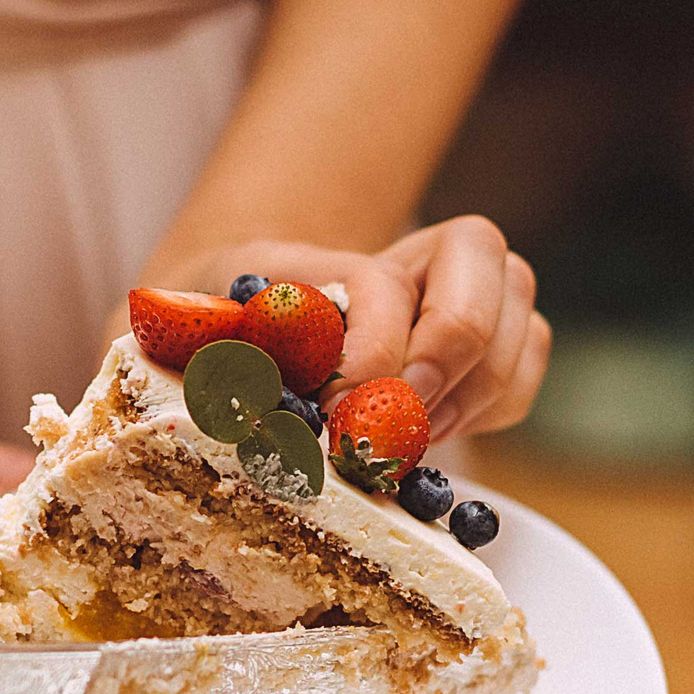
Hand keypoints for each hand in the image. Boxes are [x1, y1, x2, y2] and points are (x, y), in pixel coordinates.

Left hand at [139, 217, 550, 441]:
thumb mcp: (166, 344)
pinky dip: (499, 404)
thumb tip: (194, 383)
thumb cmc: (192, 347)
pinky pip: (527, 362)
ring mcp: (449, 296)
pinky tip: (439, 436)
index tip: (337, 419)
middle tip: (405, 419)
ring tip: (416, 440)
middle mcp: (396, 259)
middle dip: (452, 346)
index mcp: (314, 260)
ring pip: (517, 310)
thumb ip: (176, 351)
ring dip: (478, 387)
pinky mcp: (480, 343)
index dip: (370, 355)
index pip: (377, 282)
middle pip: (484, 253)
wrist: (224, 338)